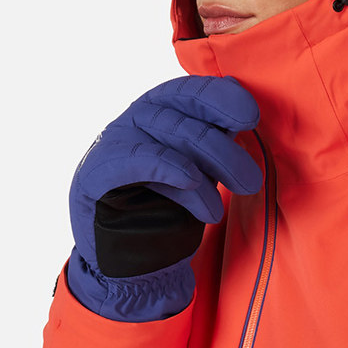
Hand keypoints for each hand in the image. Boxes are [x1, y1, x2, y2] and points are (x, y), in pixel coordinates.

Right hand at [66, 75, 261, 320]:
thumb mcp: (201, 166)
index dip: (223, 98)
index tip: (251, 117)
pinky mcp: (97, 170)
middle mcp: (140, 115)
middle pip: (187, 117)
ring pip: (170, 137)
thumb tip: (243, 103)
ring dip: (204, 175)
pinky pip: (137, 157)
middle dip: (223, 150)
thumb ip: (217, 135)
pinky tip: (189, 180)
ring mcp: (116, 137)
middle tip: (250, 182)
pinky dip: (167, 166)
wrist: (125, 257)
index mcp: (165, 106)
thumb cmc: (168, 204)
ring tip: (217, 212)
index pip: (194, 91)